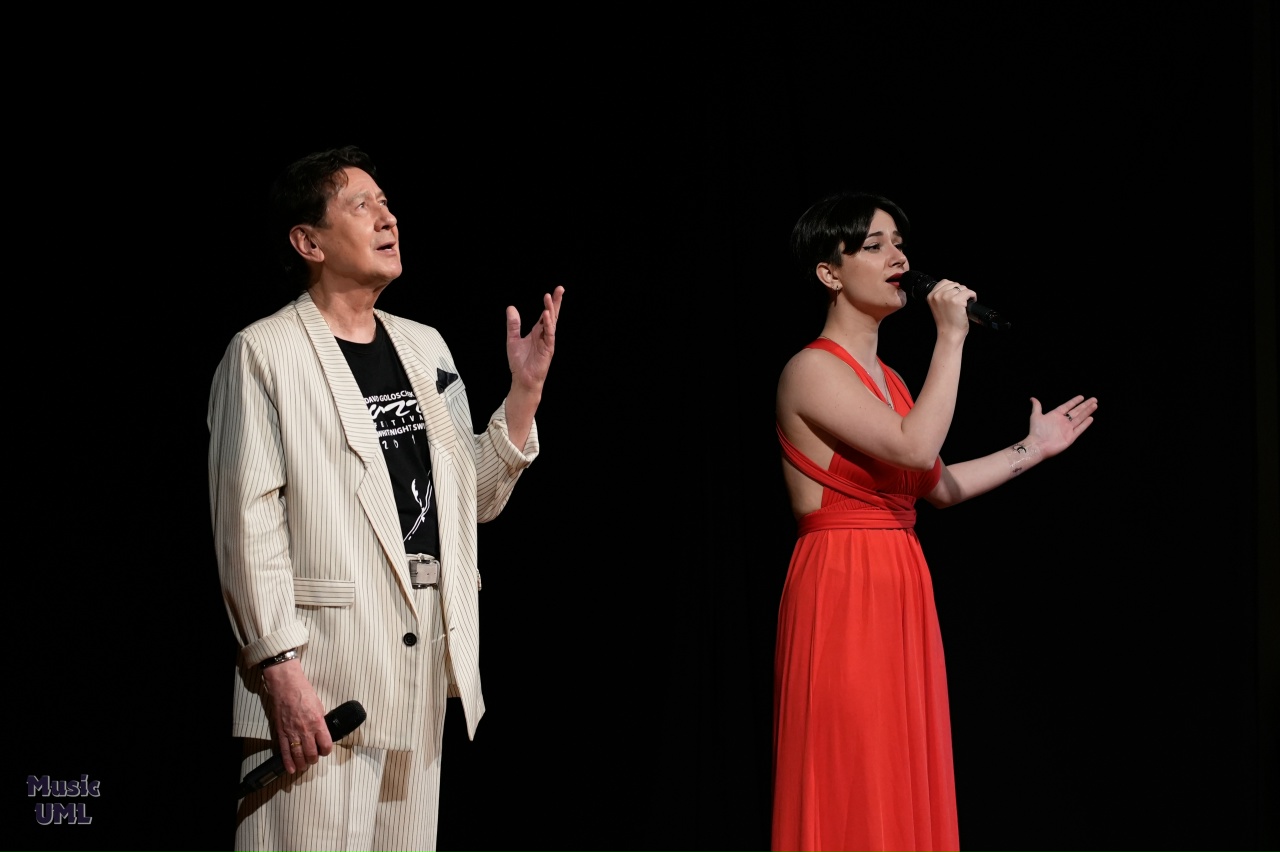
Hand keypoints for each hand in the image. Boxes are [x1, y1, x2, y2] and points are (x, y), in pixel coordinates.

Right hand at [261, 659, 332, 773]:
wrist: (286, 687)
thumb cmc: (304, 692)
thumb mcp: (319, 706)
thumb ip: (320, 720)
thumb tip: (322, 730)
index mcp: (318, 723)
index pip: (325, 745)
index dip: (326, 751)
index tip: (324, 750)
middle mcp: (306, 730)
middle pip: (311, 754)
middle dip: (314, 759)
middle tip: (313, 759)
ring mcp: (292, 733)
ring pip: (298, 756)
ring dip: (302, 764)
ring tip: (304, 766)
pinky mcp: (281, 733)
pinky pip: (285, 751)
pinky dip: (288, 762)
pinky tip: (291, 769)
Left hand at [506, 286, 564, 393]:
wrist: (522, 380)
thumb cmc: (519, 363)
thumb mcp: (512, 339)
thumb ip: (513, 324)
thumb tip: (511, 308)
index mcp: (537, 332)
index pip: (545, 314)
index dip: (549, 303)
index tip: (552, 291)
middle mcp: (544, 335)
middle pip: (552, 315)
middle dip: (556, 302)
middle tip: (560, 289)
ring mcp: (547, 341)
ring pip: (552, 323)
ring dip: (551, 310)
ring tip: (549, 297)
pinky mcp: (548, 349)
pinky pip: (549, 334)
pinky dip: (549, 324)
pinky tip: (547, 315)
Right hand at [926, 278, 974, 336]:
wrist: (949, 333)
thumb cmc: (945, 322)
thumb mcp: (937, 307)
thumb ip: (940, 296)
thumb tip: (952, 287)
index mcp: (931, 296)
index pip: (945, 282)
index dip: (953, 288)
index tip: (955, 295)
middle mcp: (938, 295)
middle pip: (954, 284)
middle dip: (960, 291)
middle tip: (961, 301)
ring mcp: (947, 297)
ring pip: (962, 287)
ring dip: (966, 294)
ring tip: (965, 303)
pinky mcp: (957, 300)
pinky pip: (969, 292)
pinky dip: (972, 296)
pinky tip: (971, 302)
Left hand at [1027, 395, 1097, 457]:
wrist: (1037, 445)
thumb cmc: (1036, 431)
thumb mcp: (1035, 416)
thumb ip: (1037, 407)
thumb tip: (1032, 398)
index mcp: (1056, 415)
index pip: (1067, 406)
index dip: (1074, 401)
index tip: (1082, 397)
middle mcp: (1063, 421)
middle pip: (1076, 411)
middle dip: (1085, 405)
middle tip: (1094, 399)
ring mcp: (1067, 429)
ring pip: (1080, 418)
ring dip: (1087, 412)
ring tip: (1095, 405)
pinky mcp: (1070, 437)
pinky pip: (1079, 429)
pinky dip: (1085, 424)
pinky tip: (1091, 418)